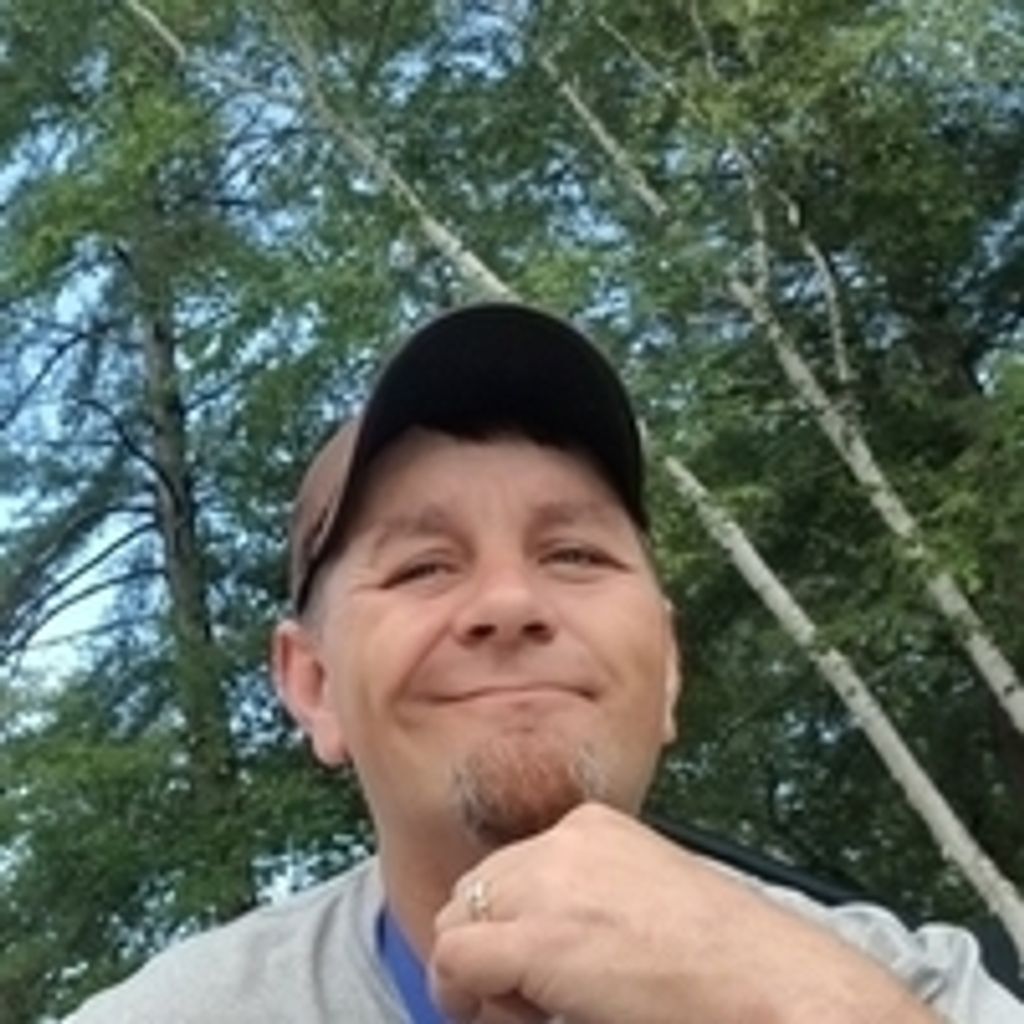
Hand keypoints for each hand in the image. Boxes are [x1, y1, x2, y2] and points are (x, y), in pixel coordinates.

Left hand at [429, 803, 937, 1023]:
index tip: (521, 973)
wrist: (770, 983)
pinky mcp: (537, 939)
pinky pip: (455, 964)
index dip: (506, 926)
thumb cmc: (724, 959)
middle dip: (485, 945)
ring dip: (477, 973)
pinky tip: (519, 1017)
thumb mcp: (641, 900)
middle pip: (477, 891)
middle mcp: (562, 841)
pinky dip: (466, 1000)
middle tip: (522, 1000)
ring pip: (457, 922)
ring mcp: (547, 883)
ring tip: (532, 1010)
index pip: (510, 871)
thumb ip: (584, 901)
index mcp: (591, 827)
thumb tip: (529, 944)